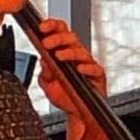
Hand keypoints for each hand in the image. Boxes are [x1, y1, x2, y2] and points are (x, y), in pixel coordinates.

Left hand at [37, 18, 107, 139]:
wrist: (77, 114)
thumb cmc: (65, 96)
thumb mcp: (47, 85)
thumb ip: (44, 72)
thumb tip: (44, 60)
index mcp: (64, 52)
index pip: (60, 31)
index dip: (52, 26)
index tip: (41, 28)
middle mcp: (77, 55)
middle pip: (71, 37)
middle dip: (58, 38)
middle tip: (47, 43)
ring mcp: (88, 65)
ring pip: (82, 51)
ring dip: (70, 52)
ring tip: (59, 56)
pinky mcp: (98, 76)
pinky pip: (95, 69)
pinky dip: (87, 68)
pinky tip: (79, 69)